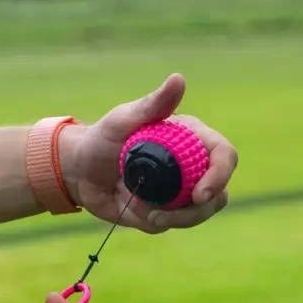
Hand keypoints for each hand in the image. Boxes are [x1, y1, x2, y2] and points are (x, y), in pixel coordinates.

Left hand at [60, 73, 236, 232]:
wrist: (79, 172)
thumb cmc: (100, 139)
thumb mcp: (122, 121)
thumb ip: (152, 104)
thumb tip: (178, 79)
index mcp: (190, 139)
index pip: (223, 155)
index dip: (220, 175)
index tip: (201, 194)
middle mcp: (193, 165)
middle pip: (219, 191)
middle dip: (199, 209)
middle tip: (163, 215)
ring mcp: (182, 189)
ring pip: (201, 212)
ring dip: (177, 219)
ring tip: (144, 212)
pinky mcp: (167, 210)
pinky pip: (173, 223)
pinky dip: (155, 221)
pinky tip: (132, 209)